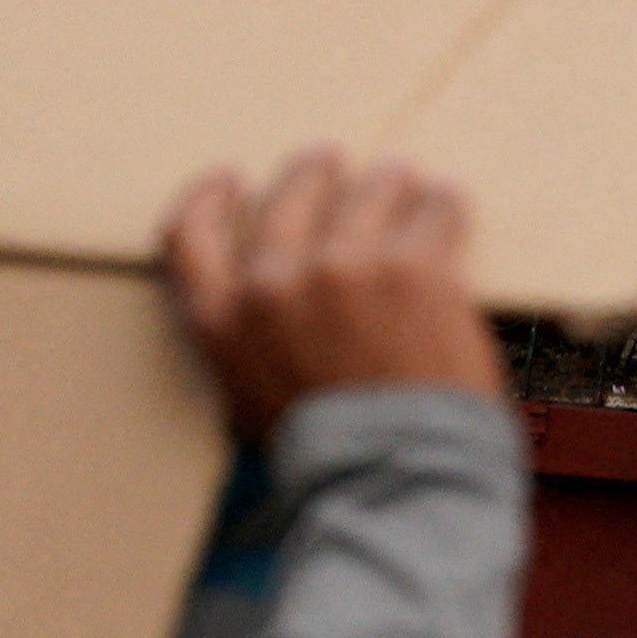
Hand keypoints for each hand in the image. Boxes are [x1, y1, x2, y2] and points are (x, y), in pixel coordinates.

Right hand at [159, 152, 502, 441]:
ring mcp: (343, 266)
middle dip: (312, 173)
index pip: (190, 232)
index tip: (229, 178)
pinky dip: (441, 203)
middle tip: (331, 160)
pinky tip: (447, 200)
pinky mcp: (412, 266)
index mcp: (219, 320)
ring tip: (403, 178)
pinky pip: (432, 211)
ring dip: (385, 182)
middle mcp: (272, 282)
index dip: (209, 197)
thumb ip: (246, 348)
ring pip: (365, 194)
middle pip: (288, 199)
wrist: (395, 477)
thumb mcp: (250, 406)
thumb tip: (264, 319)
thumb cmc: (328, 459)